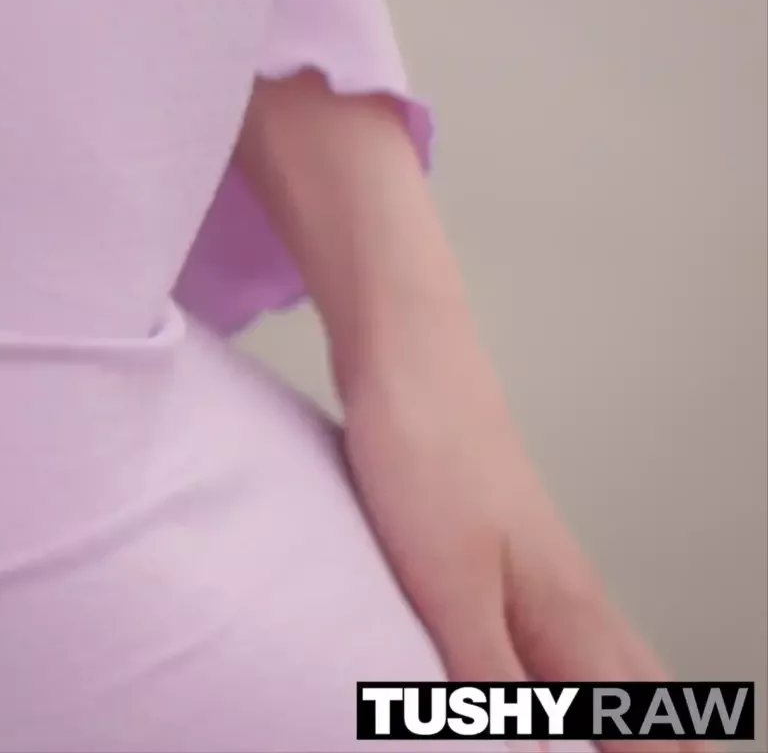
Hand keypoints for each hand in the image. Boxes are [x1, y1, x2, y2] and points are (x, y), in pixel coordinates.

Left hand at [341, 357, 712, 752]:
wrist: (406, 360)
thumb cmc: (426, 458)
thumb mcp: (448, 587)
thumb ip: (487, 681)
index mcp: (569, 617)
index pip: (640, 719)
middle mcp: (571, 597)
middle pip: (643, 690)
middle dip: (669, 738)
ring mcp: (540, 568)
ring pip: (609, 657)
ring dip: (633, 707)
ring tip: (650, 732)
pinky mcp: (500, 548)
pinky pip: (562, 631)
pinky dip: (578, 670)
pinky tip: (552, 668)